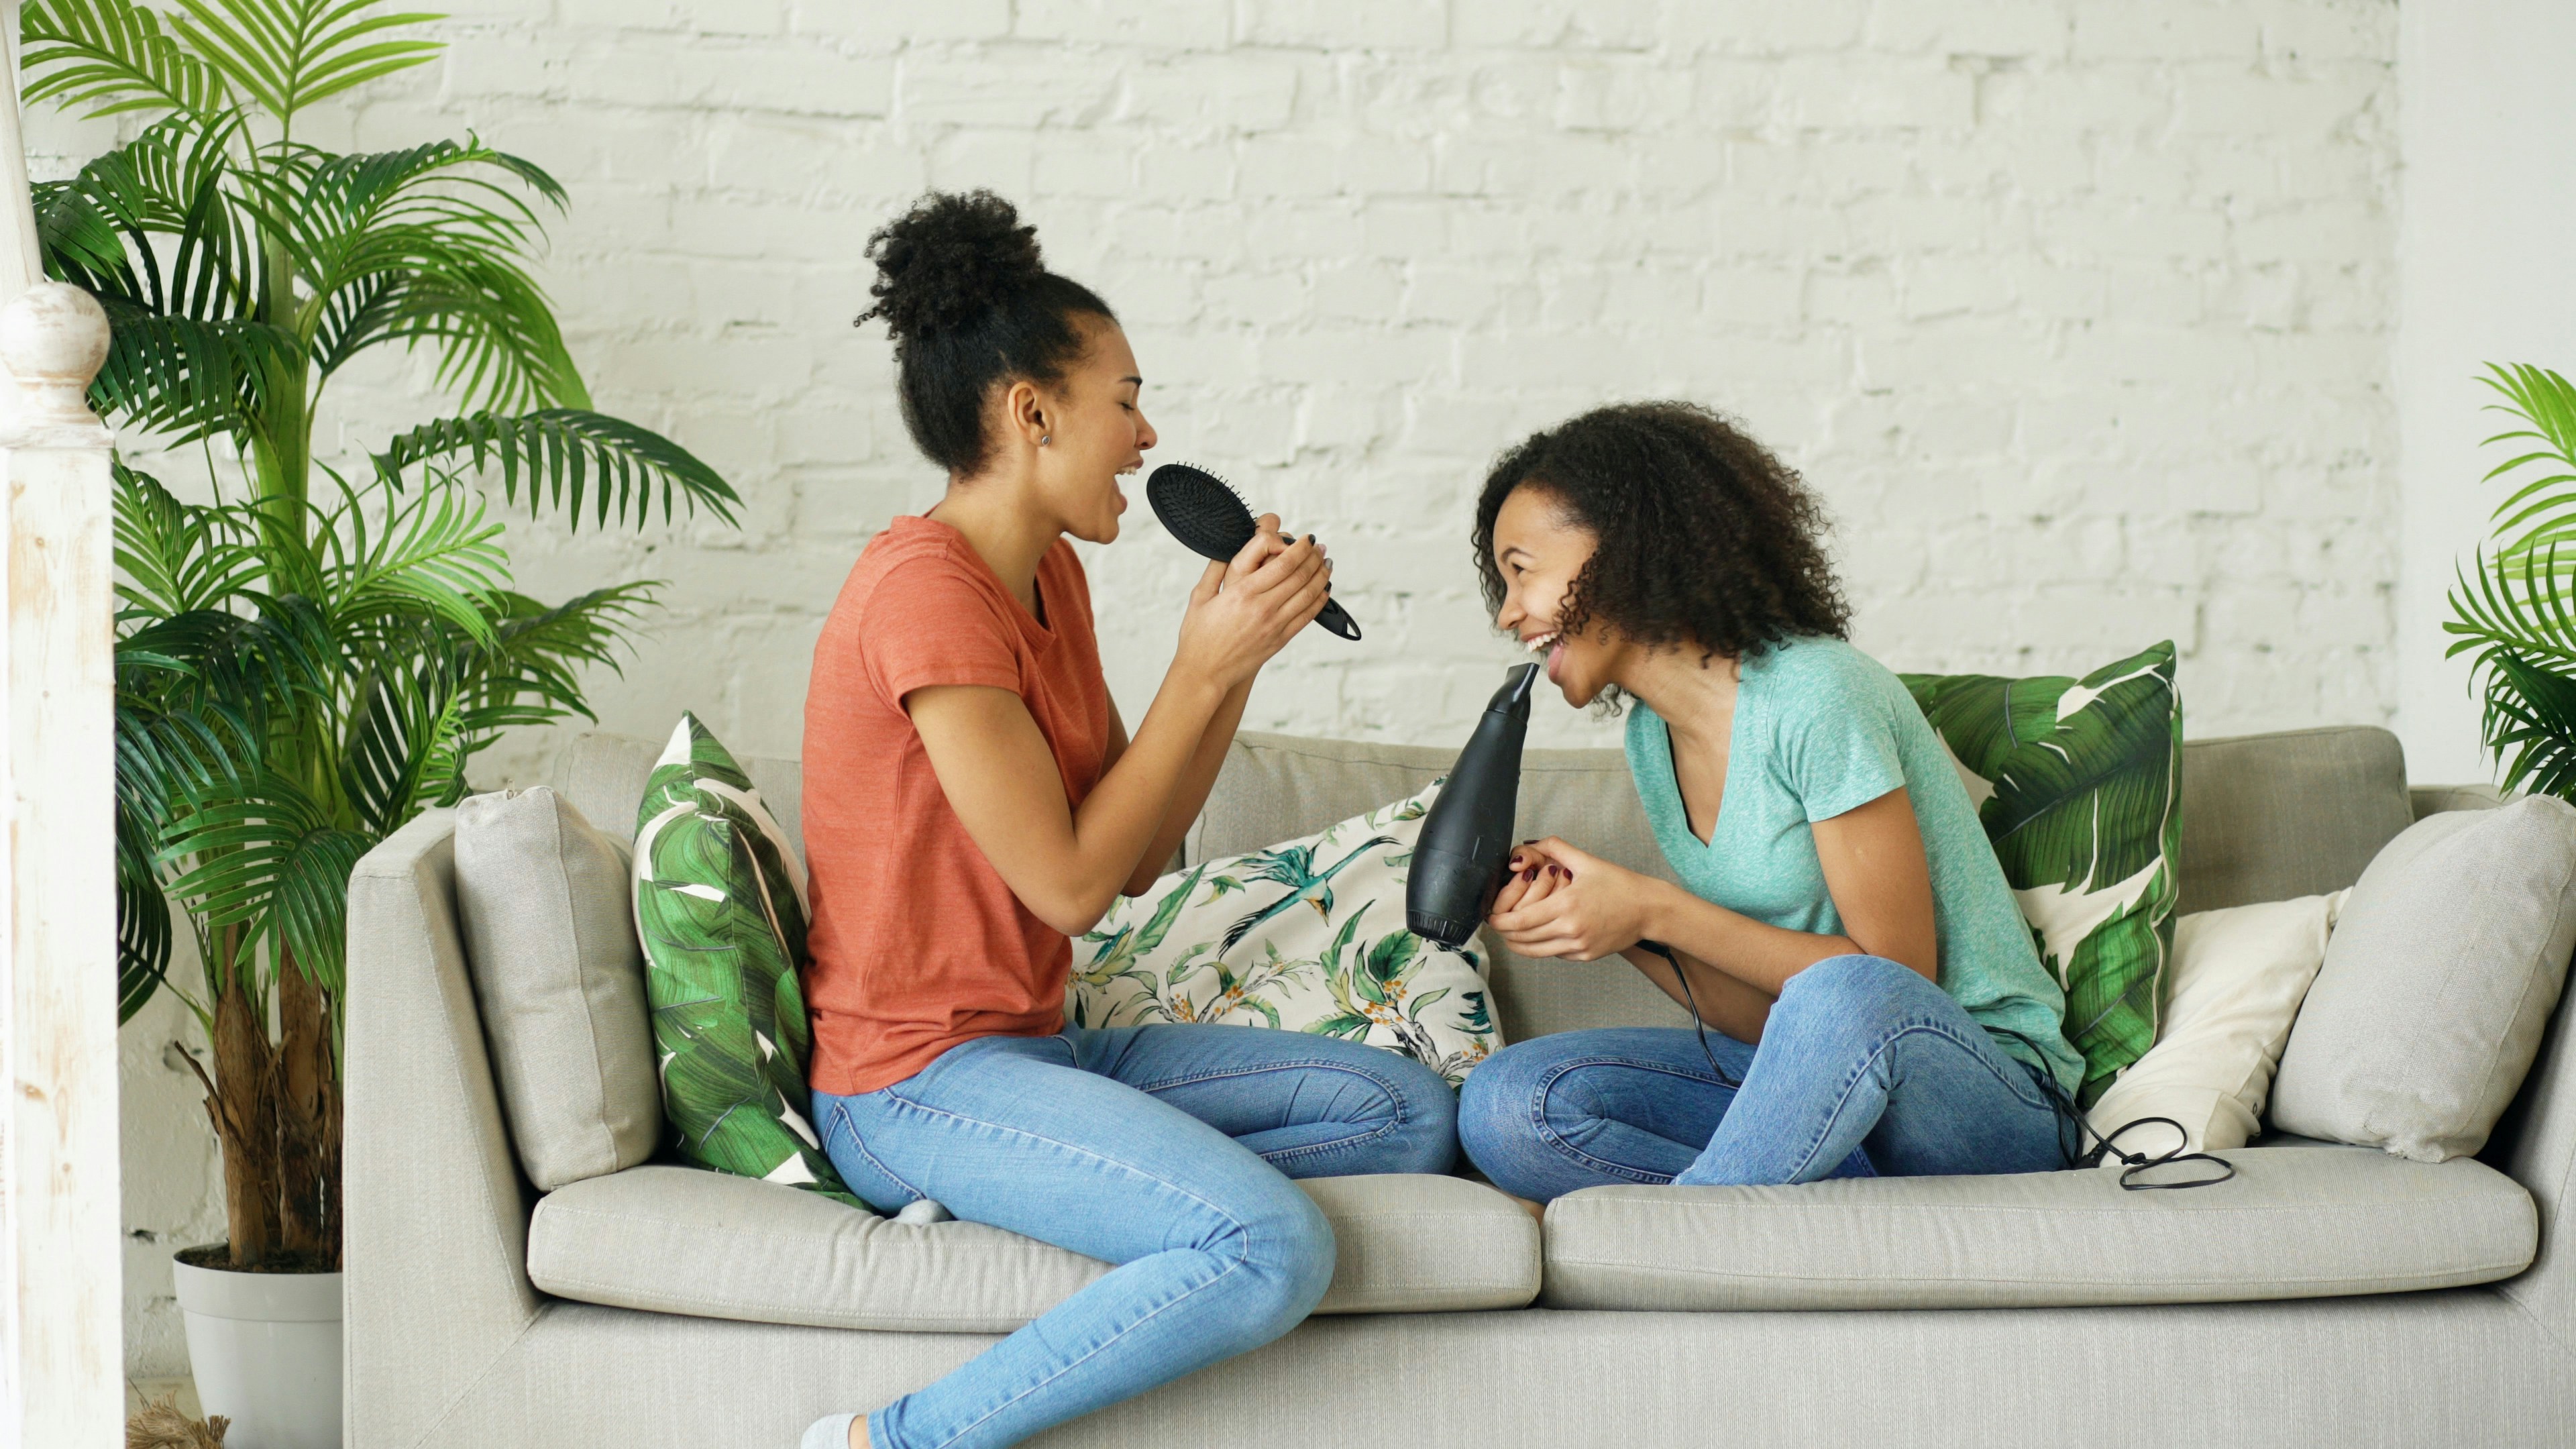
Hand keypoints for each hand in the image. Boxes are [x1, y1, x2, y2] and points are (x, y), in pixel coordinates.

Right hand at [1173, 512, 1330, 689]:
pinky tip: (1323, 590)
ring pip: (1309, 594)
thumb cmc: (1198, 635)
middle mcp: (1263, 607)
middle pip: (1300, 576)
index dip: (1301, 548)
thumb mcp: (1200, 596)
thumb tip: (1226, 547)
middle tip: (1320, 547)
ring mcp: (1275, 625)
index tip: (1307, 539)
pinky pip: (1307, 616)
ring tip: (1326, 563)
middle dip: (1314, 557)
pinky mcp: (1280, 639)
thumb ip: (1214, 569)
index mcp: (1242, 592)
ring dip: (1321, 576)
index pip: (1283, 563)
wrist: (1205, 671)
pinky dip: (1320, 600)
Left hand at [1486, 836, 1659, 962]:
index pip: (1520, 921)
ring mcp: (1578, 946)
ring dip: (1519, 943)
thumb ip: (1555, 848)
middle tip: (1496, 923)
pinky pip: (1554, 954)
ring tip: (1511, 933)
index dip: (1499, 922)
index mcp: (1566, 905)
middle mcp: (1570, 930)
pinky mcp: (1585, 956)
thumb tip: (1528, 844)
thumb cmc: (1619, 884)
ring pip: (1535, 952)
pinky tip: (1540, 934)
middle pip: (1522, 939)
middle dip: (1505, 933)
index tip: (1490, 917)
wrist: (1648, 909)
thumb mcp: (1586, 861)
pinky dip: (1542, 946)